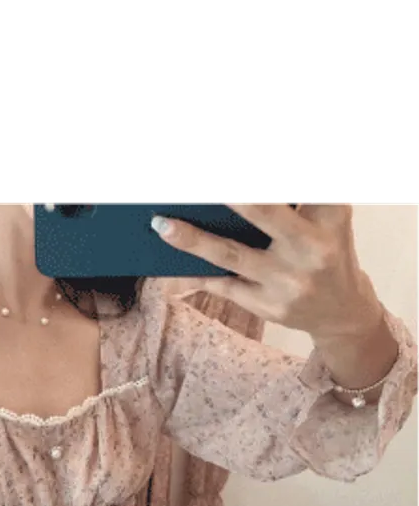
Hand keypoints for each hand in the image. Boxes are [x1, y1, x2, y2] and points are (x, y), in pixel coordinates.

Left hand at [151, 203, 383, 341]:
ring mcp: (287, 282)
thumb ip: (298, 203)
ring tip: (162, 224)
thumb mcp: (327, 218)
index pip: (304, 194)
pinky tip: (170, 263)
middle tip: (198, 193)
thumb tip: (236, 204)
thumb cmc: (326, 251)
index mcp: (329, 216)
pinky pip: (223, 286)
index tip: (242, 193)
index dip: (263, 195)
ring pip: (232, 255)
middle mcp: (311, 249)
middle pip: (266, 214)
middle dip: (235, 200)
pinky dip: (195, 273)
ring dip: (194, 239)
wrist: (342, 312)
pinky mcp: (268, 306)